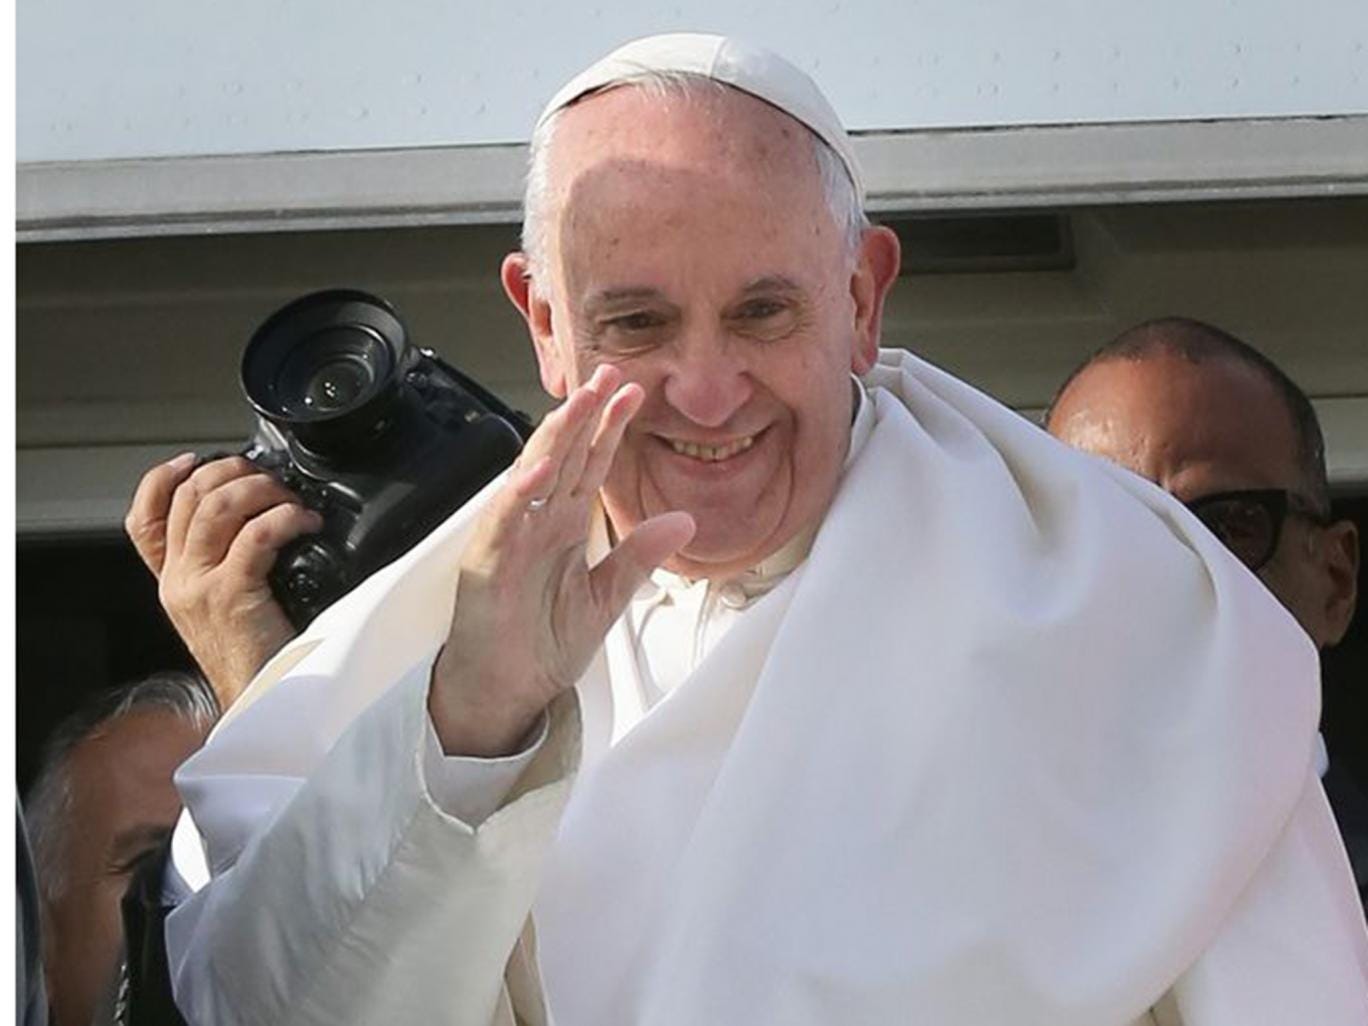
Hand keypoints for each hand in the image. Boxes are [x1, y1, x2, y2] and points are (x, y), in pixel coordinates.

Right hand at [125, 454, 323, 708]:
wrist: (264, 704)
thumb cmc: (260, 656)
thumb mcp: (227, 608)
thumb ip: (226, 567)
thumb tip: (259, 516)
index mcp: (172, 581)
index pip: (143, 519)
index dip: (163, 479)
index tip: (196, 460)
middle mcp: (178, 581)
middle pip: (188, 497)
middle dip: (233, 472)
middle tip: (270, 480)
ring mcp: (199, 587)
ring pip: (216, 506)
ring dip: (261, 489)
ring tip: (290, 500)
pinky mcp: (231, 595)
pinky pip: (256, 534)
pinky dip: (285, 517)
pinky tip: (305, 523)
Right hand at [429, 365, 694, 755]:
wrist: (509, 692)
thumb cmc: (543, 643)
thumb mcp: (607, 598)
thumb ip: (639, 556)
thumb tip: (682, 520)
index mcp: (565, 526)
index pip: (590, 465)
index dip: (610, 428)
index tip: (635, 393)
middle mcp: (537, 523)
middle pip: (563, 457)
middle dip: (585, 415)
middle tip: (608, 373)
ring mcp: (510, 540)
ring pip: (532, 476)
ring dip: (553, 439)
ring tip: (577, 403)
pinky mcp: (486, 566)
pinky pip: (502, 525)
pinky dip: (517, 498)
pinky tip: (536, 472)